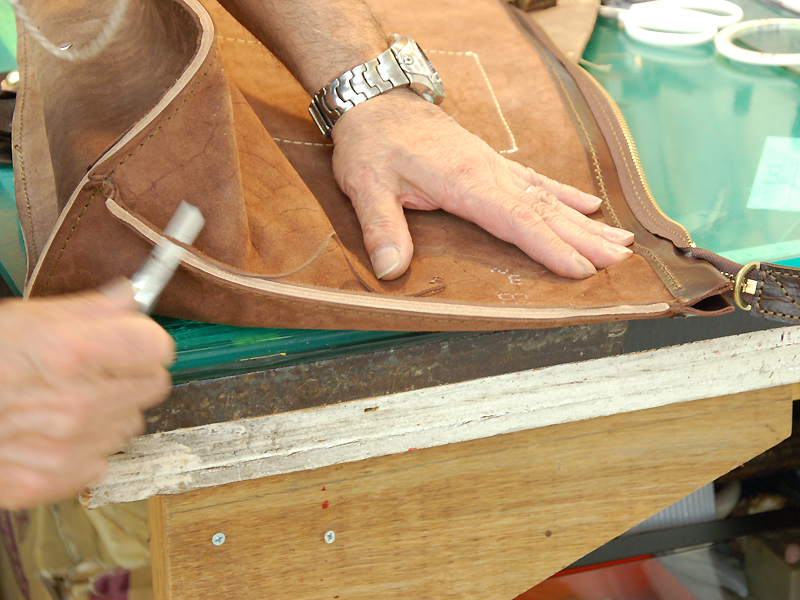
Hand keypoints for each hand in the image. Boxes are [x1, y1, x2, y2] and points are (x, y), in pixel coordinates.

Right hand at [0, 281, 174, 508]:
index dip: (145, 341)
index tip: (132, 340)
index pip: (158, 347)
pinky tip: (51, 433)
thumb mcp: (22, 320)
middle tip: (95, 370)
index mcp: (72, 353)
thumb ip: (88, 310)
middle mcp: (77, 403)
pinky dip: (84, 447)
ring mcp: (67, 447)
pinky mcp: (54, 480)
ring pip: (130, 423)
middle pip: (153, 385)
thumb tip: (130, 298)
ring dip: (110, 412)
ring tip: (63, 401)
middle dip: (131, 374)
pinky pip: (102, 458)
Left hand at [331, 90, 634, 279]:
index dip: (550, 248)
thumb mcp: (366, 186)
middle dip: (584, 238)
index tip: (581, 270)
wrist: (375, 100)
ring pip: (549, 197)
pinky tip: (589, 205)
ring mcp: (494, 165)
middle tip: (620, 262)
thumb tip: (390, 270)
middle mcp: (489, 172)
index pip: (518, 220)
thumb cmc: (371, 143)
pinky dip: (565, 195)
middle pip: (545, 210)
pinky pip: (537, 180)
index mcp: (465, 182)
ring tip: (620, 241)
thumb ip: (381, 228)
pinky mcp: (490, 162)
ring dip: (585, 222)